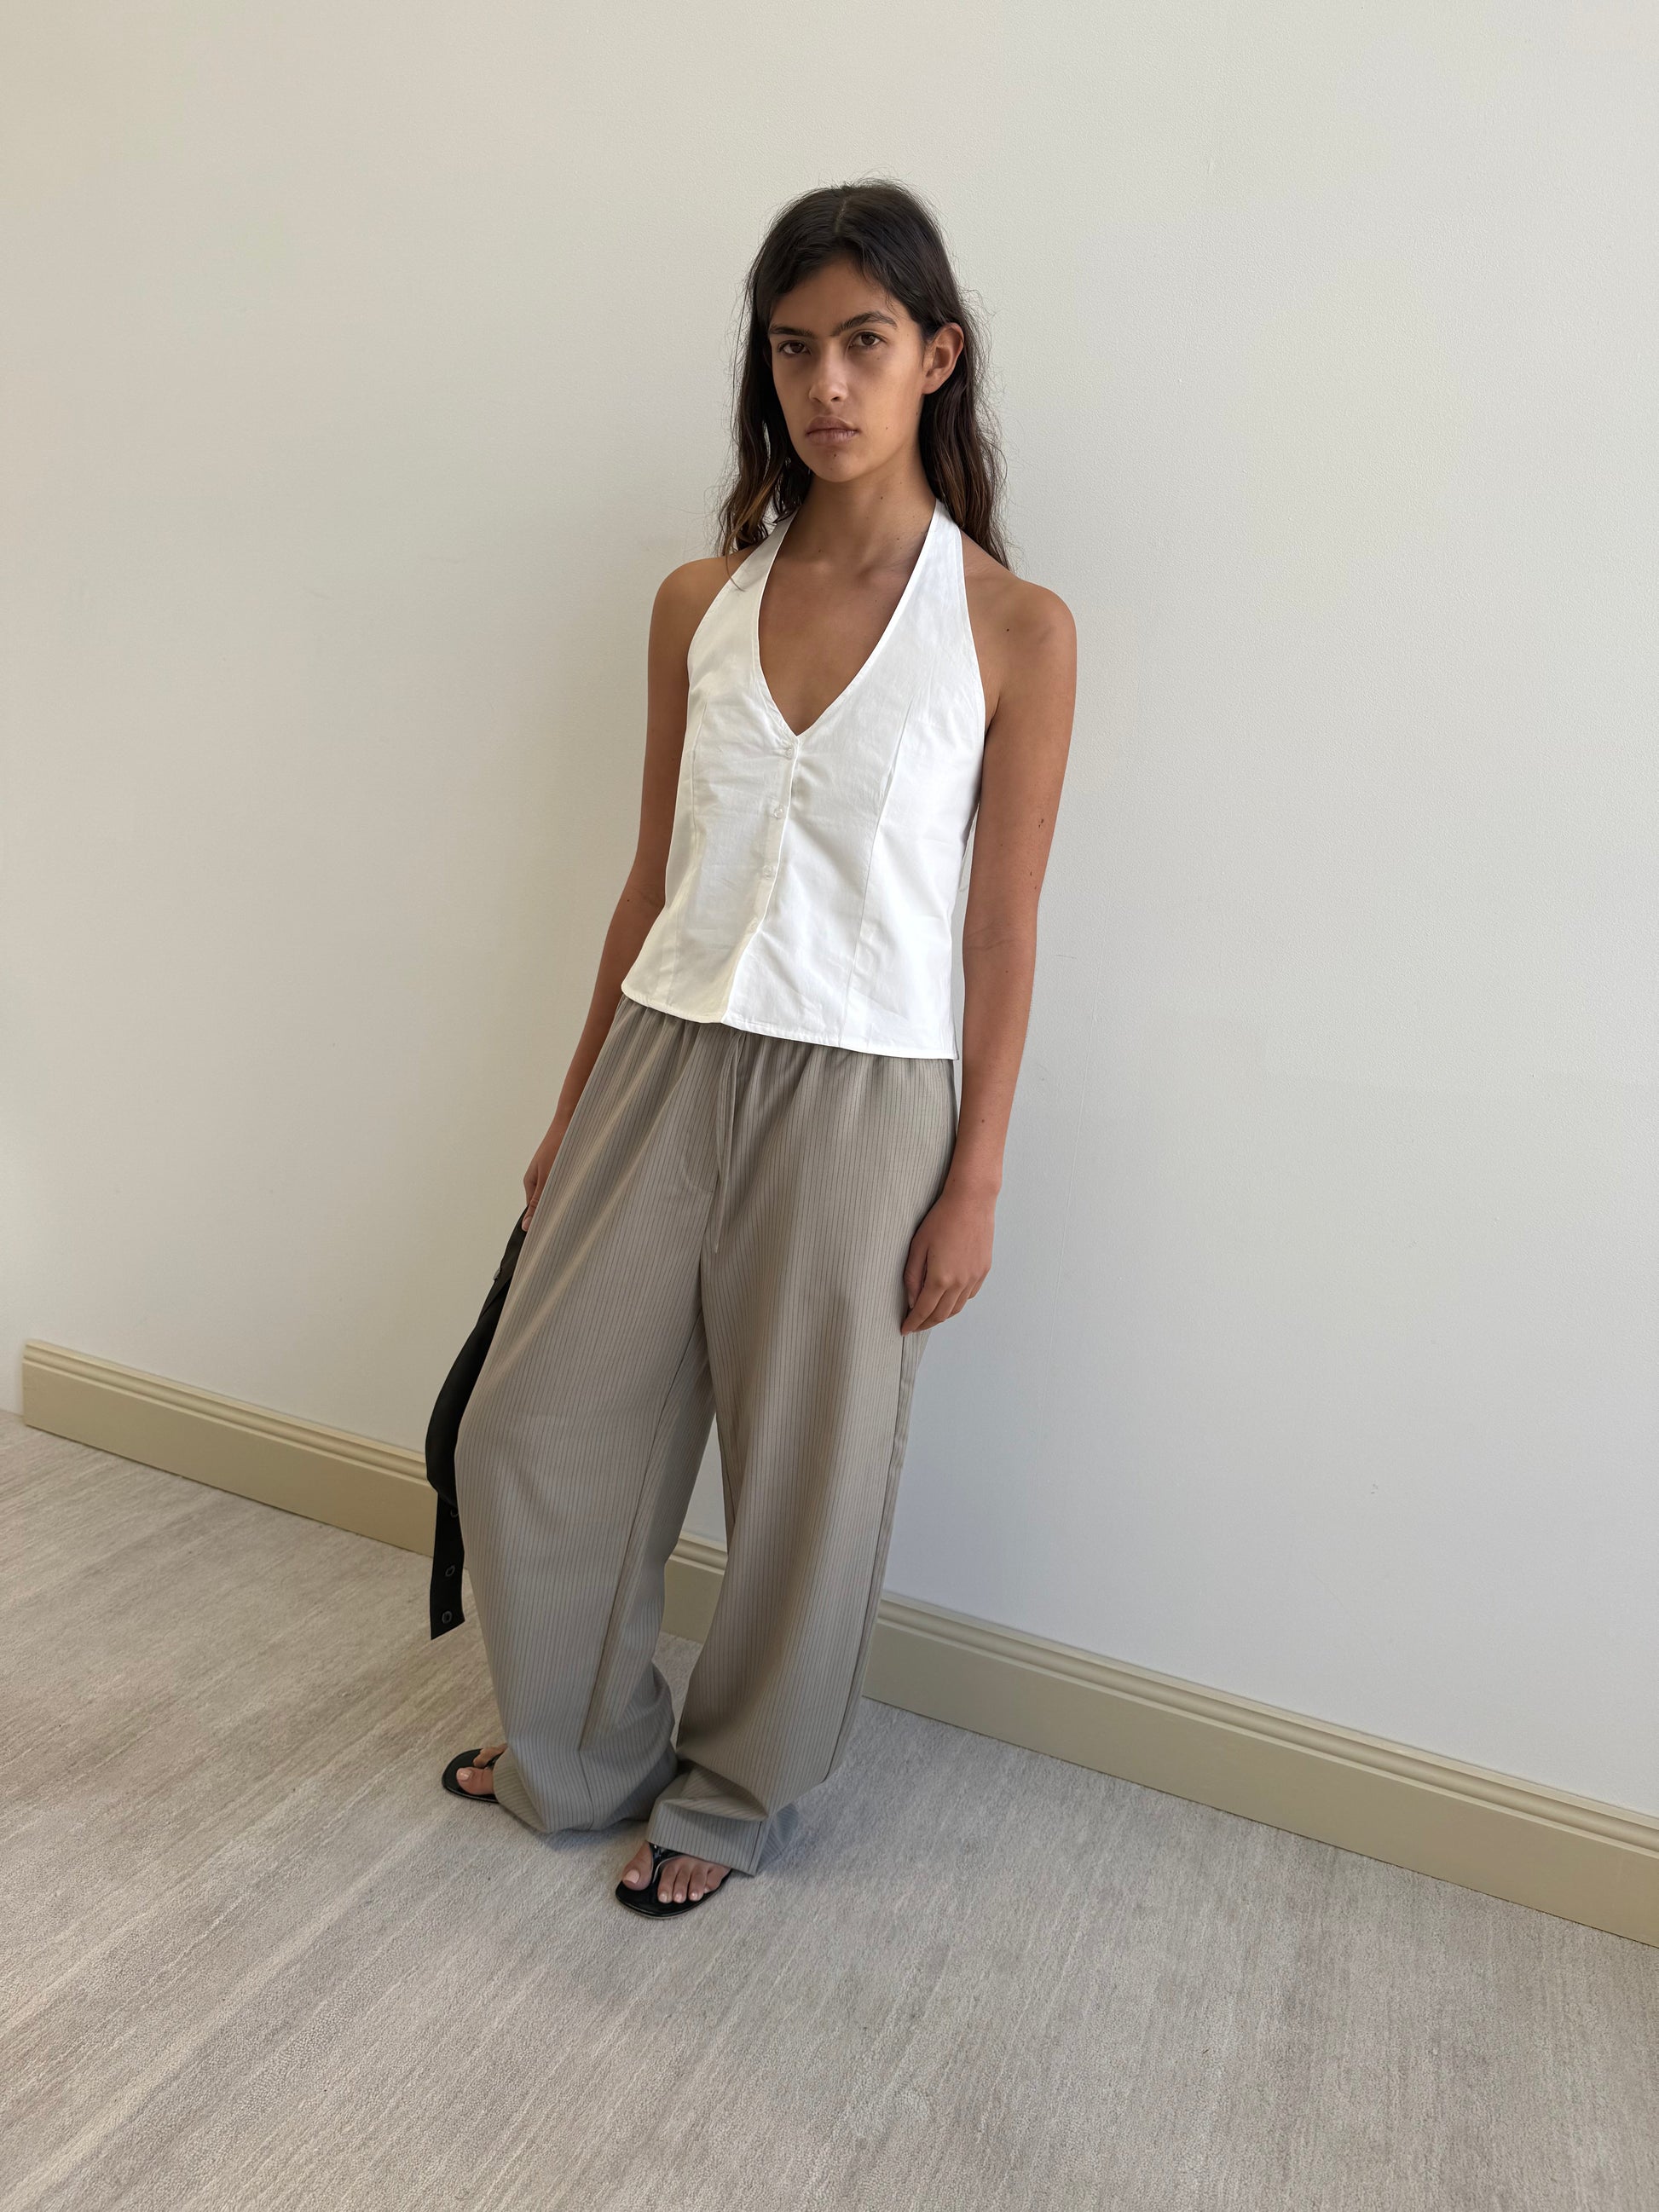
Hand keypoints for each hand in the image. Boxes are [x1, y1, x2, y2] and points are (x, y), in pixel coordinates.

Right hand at [522, 1114, 571, 1229]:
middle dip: (557, 1212)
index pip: (533, 1212)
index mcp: (531, 1183)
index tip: (555, 1234)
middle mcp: (540, 1179)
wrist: (573, 1120)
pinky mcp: (564, 1167)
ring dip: (568, 1200)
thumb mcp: (549, 1178)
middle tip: (571, 1223)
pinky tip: (584, 1192)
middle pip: (546, 1204)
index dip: (543, 1222)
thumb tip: (526, 1227)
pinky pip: (567, 1184)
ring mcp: (552, 1172)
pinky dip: (574, 1190)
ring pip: (558, 1194)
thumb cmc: (559, 1146)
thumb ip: (539, 1202)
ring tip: (580, 1208)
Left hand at [900, 1181, 994, 1332]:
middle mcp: (960, 1283)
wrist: (972, 1202)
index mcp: (941, 1278)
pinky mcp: (983, 1270)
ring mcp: (974, 1277)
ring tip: (930, 1315)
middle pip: (941, 1314)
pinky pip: (970, 1295)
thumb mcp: (918, 1246)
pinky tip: (949, 1299)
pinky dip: (958, 1303)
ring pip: (957, 1308)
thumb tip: (912, 1299)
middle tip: (915, 1325)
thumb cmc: (942, 1219)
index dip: (913, 1323)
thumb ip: (913, 1276)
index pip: (924, 1310)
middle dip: (926, 1323)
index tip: (904, 1329)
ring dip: (942, 1315)